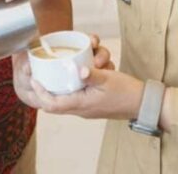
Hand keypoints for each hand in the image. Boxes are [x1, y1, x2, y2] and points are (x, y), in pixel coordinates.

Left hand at [30, 66, 146, 120]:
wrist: (143, 103)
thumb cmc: (126, 93)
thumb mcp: (108, 80)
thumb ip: (92, 75)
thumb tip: (79, 70)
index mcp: (82, 104)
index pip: (53, 105)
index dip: (41, 93)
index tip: (34, 80)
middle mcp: (81, 108)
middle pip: (56, 101)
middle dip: (49, 87)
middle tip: (43, 73)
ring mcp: (87, 106)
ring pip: (68, 95)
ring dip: (67, 81)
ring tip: (68, 72)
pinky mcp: (93, 101)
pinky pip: (79, 92)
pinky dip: (77, 81)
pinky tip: (83, 69)